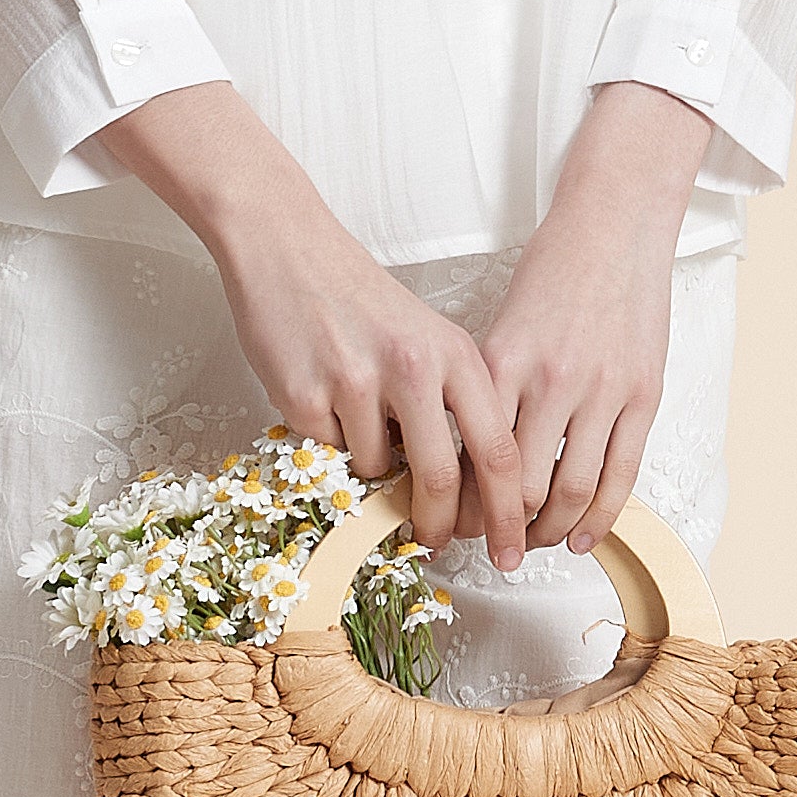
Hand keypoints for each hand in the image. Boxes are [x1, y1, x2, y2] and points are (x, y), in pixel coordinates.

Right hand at [88, 85, 524, 558]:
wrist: (287, 248)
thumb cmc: (359, 299)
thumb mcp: (427, 340)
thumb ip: (451, 405)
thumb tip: (462, 493)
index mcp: (457, 355)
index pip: (500, 452)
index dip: (506, 512)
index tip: (508, 548)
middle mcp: (414, 368)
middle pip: (442, 480)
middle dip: (441, 525)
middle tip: (436, 543)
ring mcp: (356, 382)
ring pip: (378, 470)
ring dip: (372, 468)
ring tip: (357, 417)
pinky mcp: (304, 395)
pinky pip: (328, 453)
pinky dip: (330, 442)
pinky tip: (322, 396)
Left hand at [465, 81, 714, 551]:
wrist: (615, 224)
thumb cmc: (552, 271)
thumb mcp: (501, 324)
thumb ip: (486, 387)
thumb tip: (461, 454)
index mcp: (502, 362)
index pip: (470, 457)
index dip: (456, 504)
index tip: (447, 524)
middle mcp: (550, 381)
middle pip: (517, 486)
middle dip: (498, 529)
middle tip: (486, 546)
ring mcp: (601, 390)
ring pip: (570, 490)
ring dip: (548, 532)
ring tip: (533, 545)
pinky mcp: (643, 395)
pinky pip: (621, 475)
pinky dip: (599, 517)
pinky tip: (581, 538)